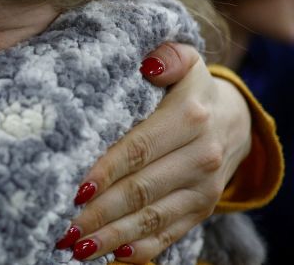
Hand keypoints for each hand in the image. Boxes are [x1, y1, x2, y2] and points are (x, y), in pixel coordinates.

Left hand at [55, 43, 252, 261]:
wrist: (236, 120)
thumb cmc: (191, 89)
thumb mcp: (185, 61)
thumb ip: (166, 56)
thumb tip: (147, 65)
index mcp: (190, 118)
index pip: (139, 148)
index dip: (107, 170)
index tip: (76, 189)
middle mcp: (200, 157)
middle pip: (141, 190)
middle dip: (100, 213)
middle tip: (64, 227)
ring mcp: (202, 188)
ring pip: (152, 218)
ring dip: (112, 237)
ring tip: (77, 247)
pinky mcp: (201, 209)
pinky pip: (170, 234)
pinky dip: (141, 249)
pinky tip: (112, 256)